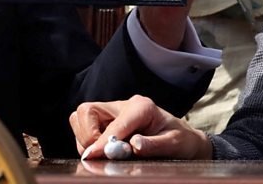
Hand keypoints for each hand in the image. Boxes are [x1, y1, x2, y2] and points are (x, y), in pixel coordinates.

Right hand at [71, 95, 211, 159]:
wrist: (182, 139)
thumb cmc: (180, 140)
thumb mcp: (174, 144)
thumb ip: (154, 145)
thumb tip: (134, 145)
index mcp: (142, 107)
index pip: (115, 123)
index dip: (102, 140)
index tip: (94, 155)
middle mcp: (123, 106)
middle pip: (87, 110)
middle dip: (87, 134)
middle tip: (101, 153)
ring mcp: (112, 113)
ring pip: (80, 118)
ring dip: (85, 139)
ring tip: (105, 153)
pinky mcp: (105, 123)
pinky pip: (83, 129)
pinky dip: (87, 142)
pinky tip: (105, 151)